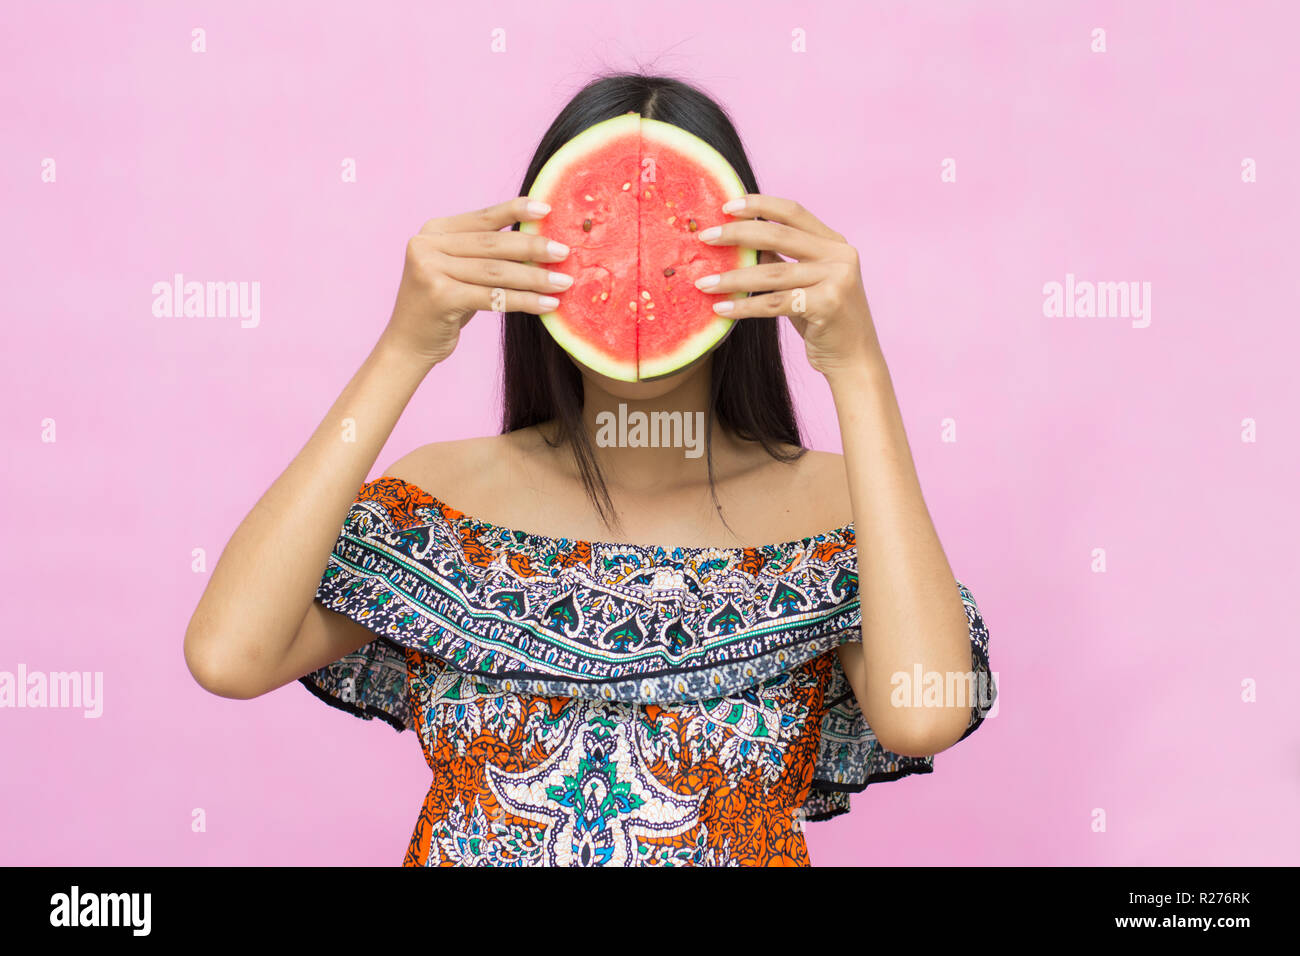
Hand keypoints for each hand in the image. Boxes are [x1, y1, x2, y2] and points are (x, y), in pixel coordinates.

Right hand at [379, 197, 572, 367]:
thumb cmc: (443, 307)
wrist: (408, 345)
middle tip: (565, 252)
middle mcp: (427, 244)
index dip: (516, 211)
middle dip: (533, 248)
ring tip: (565, 282)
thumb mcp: (459, 271)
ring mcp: (429, 269)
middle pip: (493, 244)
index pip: (483, 218)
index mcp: (434, 230)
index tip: (547, 209)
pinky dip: (524, 301)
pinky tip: (548, 305)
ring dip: (535, 278)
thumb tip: (538, 240)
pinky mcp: (439, 296)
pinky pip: (492, 297)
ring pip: (495, 272)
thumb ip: (484, 253)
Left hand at [694, 194, 882, 377]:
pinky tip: (721, 308)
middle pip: (778, 235)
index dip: (759, 204)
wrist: (855, 360)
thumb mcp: (803, 285)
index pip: (793, 212)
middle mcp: (840, 255)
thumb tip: (739, 242)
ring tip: (703, 282)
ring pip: (772, 273)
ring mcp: (837, 278)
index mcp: (834, 243)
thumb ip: (780, 262)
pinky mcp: (829, 304)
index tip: (726, 205)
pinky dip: (745, 306)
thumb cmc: (824, 322)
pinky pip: (775, 303)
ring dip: (732, 277)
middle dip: (737, 233)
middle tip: (704, 237)